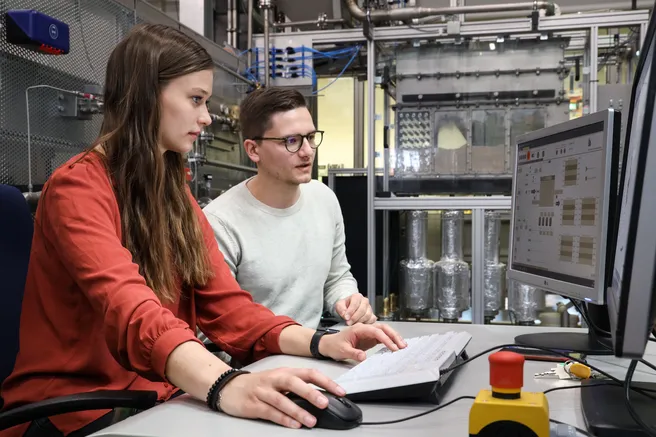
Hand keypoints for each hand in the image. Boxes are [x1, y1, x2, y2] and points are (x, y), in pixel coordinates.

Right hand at [219, 368, 345, 428]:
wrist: (230, 386)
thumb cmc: (259, 384)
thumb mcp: (279, 380)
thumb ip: (297, 387)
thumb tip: (322, 397)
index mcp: (285, 372)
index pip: (309, 373)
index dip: (325, 381)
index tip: (340, 391)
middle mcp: (275, 379)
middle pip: (294, 383)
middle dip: (311, 393)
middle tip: (324, 403)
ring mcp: (263, 391)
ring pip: (282, 400)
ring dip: (298, 410)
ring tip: (311, 420)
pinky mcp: (254, 404)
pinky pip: (270, 412)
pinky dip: (283, 419)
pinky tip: (294, 425)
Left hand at [318, 323, 406, 361]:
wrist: (329, 344)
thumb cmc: (334, 345)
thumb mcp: (342, 350)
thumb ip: (353, 353)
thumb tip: (363, 357)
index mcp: (359, 329)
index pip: (376, 331)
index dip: (385, 339)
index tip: (392, 347)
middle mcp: (365, 328)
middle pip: (383, 328)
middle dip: (394, 336)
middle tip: (402, 345)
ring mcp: (368, 333)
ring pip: (384, 332)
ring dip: (393, 337)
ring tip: (402, 346)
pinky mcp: (369, 339)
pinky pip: (382, 338)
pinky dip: (389, 341)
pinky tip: (395, 347)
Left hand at [334, 293, 375, 324]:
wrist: (348, 309)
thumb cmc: (345, 306)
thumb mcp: (339, 305)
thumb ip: (340, 309)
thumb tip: (345, 316)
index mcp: (357, 296)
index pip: (355, 303)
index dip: (350, 311)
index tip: (346, 318)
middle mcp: (365, 301)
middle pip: (362, 310)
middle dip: (354, 318)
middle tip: (348, 323)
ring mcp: (370, 308)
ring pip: (367, 316)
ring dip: (359, 321)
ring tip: (352, 324)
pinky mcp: (372, 315)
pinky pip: (371, 320)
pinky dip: (365, 324)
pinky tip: (359, 324)